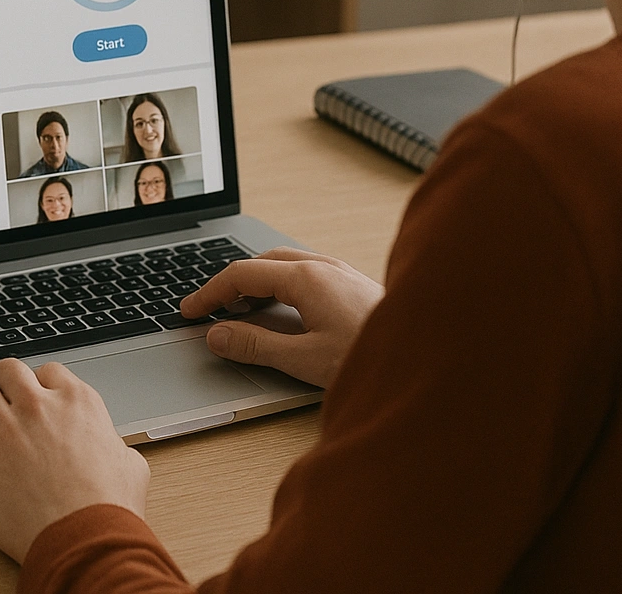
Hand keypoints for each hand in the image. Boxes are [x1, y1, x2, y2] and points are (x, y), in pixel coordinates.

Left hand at [0, 359, 149, 562]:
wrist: (84, 540)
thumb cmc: (108, 509)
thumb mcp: (130, 465)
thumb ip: (113, 445)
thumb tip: (113, 451)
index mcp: (77, 401)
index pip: (46, 371)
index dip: (39, 389)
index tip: (35, 406)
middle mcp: (38, 405)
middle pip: (7, 370)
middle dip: (4, 388)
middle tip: (5, 411)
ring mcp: (4, 426)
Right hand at [181, 247, 383, 388]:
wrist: (432, 353)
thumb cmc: (374, 356)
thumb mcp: (305, 359)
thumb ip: (257, 346)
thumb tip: (218, 336)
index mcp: (307, 278)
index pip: (242, 274)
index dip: (210, 293)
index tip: (189, 312)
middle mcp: (325, 267)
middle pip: (264, 263)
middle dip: (233, 284)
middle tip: (212, 310)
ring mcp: (343, 273)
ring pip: (288, 265)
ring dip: (259, 283)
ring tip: (243, 312)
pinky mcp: (356, 286)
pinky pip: (308, 274)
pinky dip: (283, 287)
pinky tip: (287, 312)